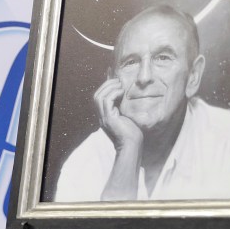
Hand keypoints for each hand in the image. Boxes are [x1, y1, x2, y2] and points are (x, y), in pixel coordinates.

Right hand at [94, 78, 143, 200]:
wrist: (132, 147)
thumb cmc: (133, 134)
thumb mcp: (126, 117)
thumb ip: (123, 109)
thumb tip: (128, 96)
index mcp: (105, 116)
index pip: (99, 98)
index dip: (106, 88)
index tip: (117, 83)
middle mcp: (102, 116)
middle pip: (97, 96)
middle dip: (106, 85)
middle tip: (118, 81)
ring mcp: (104, 118)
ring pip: (99, 97)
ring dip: (109, 88)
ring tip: (120, 85)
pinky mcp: (109, 119)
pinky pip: (106, 101)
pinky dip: (113, 94)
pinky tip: (121, 92)